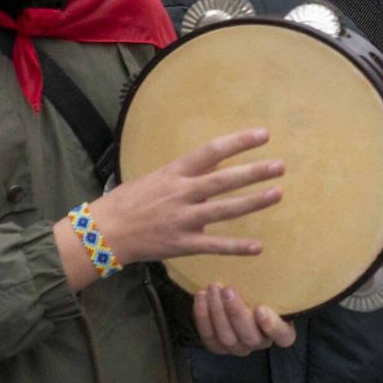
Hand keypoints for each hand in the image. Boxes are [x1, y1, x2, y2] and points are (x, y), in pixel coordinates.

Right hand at [90, 128, 284, 263]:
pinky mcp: (182, 244)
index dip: (238, 142)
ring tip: (278, 193)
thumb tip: (220, 161)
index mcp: (175, 173)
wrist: (103, 232)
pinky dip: (237, 247)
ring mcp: (182, 219)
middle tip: (280, 166)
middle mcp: (181, 193)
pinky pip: (214, 246)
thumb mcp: (158, 177)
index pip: (211, 151)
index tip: (264, 135)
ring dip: (253, 202)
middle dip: (254, 172)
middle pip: (223, 180)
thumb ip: (189, 172)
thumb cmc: (130, 201)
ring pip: (224, 210)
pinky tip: (258, 247)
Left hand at [193, 284, 295, 354]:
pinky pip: (209, 337)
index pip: (284, 336)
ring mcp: (239, 347)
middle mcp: (261, 343)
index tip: (261, 308)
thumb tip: (269, 258)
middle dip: (236, 313)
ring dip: (217, 312)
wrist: (241, 294)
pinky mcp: (219, 347)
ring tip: (213, 288)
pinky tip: (201, 296)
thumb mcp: (274, 285)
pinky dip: (203, 317)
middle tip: (228, 290)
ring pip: (227, 338)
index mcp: (282, 332)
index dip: (272, 326)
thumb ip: (277, 282)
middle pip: (250, 337)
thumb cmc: (264, 288)